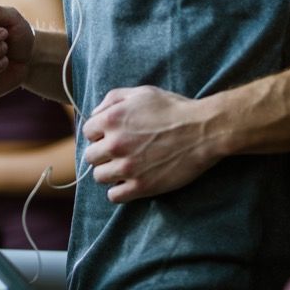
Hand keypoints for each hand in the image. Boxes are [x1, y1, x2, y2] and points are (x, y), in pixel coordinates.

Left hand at [82, 86, 217, 202]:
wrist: (202, 131)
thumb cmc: (173, 109)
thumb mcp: (141, 93)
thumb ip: (113, 99)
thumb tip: (96, 113)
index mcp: (112, 119)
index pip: (87, 132)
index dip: (99, 133)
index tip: (111, 136)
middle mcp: (115, 144)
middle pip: (91, 156)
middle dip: (102, 154)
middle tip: (118, 153)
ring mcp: (127, 167)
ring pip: (99, 177)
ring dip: (109, 173)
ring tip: (124, 168)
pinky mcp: (141, 186)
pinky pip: (114, 196)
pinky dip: (119, 191)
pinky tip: (129, 183)